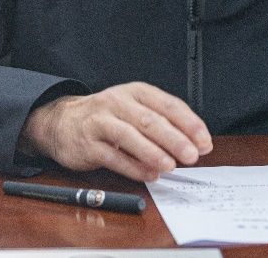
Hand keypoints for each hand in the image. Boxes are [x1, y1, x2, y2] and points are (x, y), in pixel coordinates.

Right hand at [20, 82, 212, 181]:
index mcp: (136, 92)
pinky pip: (113, 157)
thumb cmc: (108, 117)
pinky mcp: (88, 144)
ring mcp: (101, 122)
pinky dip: (133, 167)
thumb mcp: (135, 109)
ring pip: (130, 136)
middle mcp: (118, 103)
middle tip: (192, 155)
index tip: (204, 141)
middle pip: (150, 120)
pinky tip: (149, 175)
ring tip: (170, 165)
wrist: (63, 122)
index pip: (167, 104)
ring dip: (153, 152)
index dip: (188, 123)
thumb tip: (194, 144)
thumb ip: (163, 123)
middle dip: (174, 139)